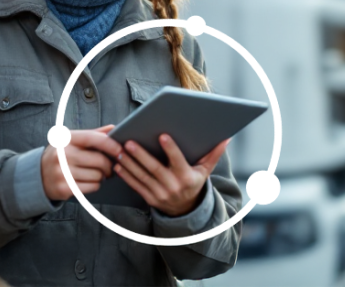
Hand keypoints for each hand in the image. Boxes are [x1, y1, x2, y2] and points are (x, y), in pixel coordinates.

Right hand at [41, 125, 122, 199]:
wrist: (37, 176)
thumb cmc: (61, 156)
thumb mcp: (71, 141)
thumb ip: (92, 134)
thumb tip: (113, 128)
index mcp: (65, 139)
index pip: (94, 139)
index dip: (111, 145)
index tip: (121, 150)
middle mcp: (62, 154)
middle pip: (99, 160)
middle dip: (109, 165)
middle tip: (110, 167)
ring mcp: (62, 172)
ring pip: (98, 176)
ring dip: (102, 177)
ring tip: (97, 174)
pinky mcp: (65, 188)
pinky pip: (92, 187)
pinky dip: (95, 185)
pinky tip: (89, 181)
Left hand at [114, 134, 228, 216]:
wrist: (186, 210)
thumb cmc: (194, 182)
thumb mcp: (205, 171)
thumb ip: (214, 154)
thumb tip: (227, 138)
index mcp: (187, 177)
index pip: (178, 161)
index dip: (171, 149)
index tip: (163, 135)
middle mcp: (173, 186)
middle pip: (154, 169)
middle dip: (140, 155)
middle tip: (129, 141)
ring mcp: (160, 194)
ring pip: (142, 176)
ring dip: (129, 163)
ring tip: (119, 149)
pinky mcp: (149, 199)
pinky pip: (136, 186)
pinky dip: (126, 175)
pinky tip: (118, 164)